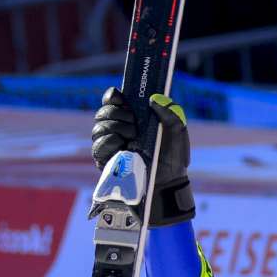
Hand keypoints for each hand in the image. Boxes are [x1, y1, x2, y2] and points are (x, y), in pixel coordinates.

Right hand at [90, 87, 194, 225]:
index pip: (114, 101)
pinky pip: (98, 145)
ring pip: (99, 127)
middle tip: (133, 121)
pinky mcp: (106, 160)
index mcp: (133, 118)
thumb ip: (171, 112)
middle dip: (117, 112)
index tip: (119, 96)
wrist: (169, 181)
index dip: (113, 96)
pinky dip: (109, 141)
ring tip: (133, 136)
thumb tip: (154, 99)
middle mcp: (118, 129)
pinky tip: (121, 144)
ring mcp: (110, 144)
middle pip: (104, 112)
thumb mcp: (178, 132)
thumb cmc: (173, 156)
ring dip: (116, 127)